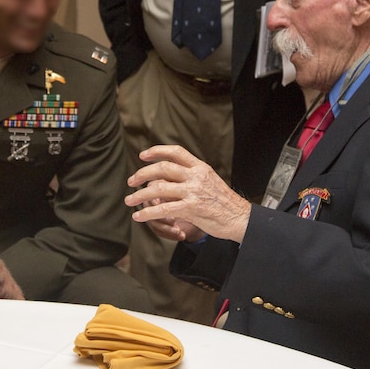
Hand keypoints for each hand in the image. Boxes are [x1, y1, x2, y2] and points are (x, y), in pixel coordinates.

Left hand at [125, 145, 250, 243]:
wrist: (240, 218)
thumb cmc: (224, 202)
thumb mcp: (209, 181)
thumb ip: (190, 177)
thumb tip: (166, 179)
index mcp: (200, 167)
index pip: (176, 152)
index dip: (157, 151)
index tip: (143, 155)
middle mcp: (196, 176)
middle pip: (163, 168)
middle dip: (143, 173)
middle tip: (131, 181)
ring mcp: (193, 192)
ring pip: (159, 189)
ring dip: (140, 195)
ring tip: (129, 200)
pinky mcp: (191, 208)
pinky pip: (164, 209)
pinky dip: (147, 213)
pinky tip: (138, 216)